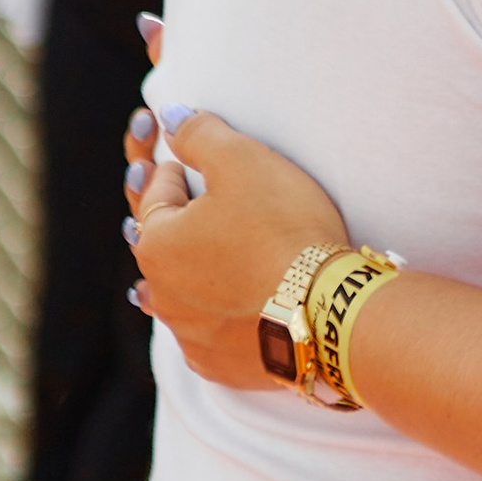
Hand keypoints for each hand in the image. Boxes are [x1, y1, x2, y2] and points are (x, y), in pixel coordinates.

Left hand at [131, 109, 348, 392]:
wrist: (325, 310)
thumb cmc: (282, 227)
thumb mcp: (243, 159)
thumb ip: (199, 133)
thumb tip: (169, 117)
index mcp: (156, 242)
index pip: (157, 193)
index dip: (175, 168)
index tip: (186, 159)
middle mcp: (161, 294)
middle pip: (162, 247)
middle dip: (174, 223)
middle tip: (185, 206)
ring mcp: (190, 334)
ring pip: (179, 295)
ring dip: (188, 274)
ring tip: (193, 264)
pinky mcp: (220, 363)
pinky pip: (207, 333)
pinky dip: (214, 316)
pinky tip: (222, 310)